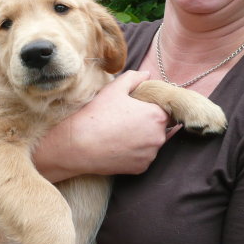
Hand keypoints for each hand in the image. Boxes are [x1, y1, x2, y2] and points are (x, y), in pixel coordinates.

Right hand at [35, 71, 171, 178]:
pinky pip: (143, 157)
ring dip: (142, 138)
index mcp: (157, 116)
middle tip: (126, 119)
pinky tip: (118, 145)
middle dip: (147, 122)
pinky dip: (134, 152)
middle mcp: (159, 137)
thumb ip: (134, 78)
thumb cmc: (97, 115)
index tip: (137, 107)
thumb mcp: (114, 89)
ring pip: (151, 142)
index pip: (165, 108)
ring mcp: (150, 155)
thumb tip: (147, 75)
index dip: (151, 106)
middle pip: (160, 126)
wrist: (79, 146)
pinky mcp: (141, 168)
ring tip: (120, 132)